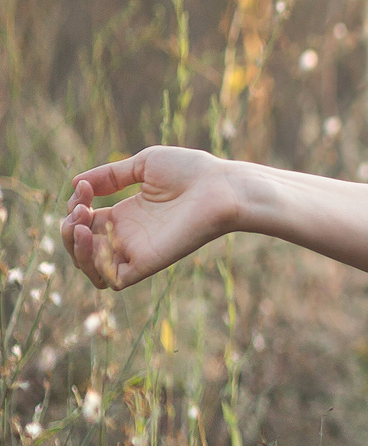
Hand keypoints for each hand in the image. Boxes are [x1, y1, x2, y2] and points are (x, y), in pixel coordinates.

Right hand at [61, 147, 241, 291]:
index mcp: (127, 214)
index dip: (74, 206)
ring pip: (92, 268)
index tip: (84, 187)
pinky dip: (94, 264)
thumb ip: (109, 175)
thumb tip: (75, 183)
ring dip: (74, 248)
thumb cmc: (192, 172)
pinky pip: (113, 280)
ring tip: (81, 224)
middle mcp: (129, 236)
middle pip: (82, 247)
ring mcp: (138, 251)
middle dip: (68, 228)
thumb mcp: (143, 165)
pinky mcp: (148, 264)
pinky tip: (94, 237)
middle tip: (80, 208)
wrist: (223, 187)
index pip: (85, 221)